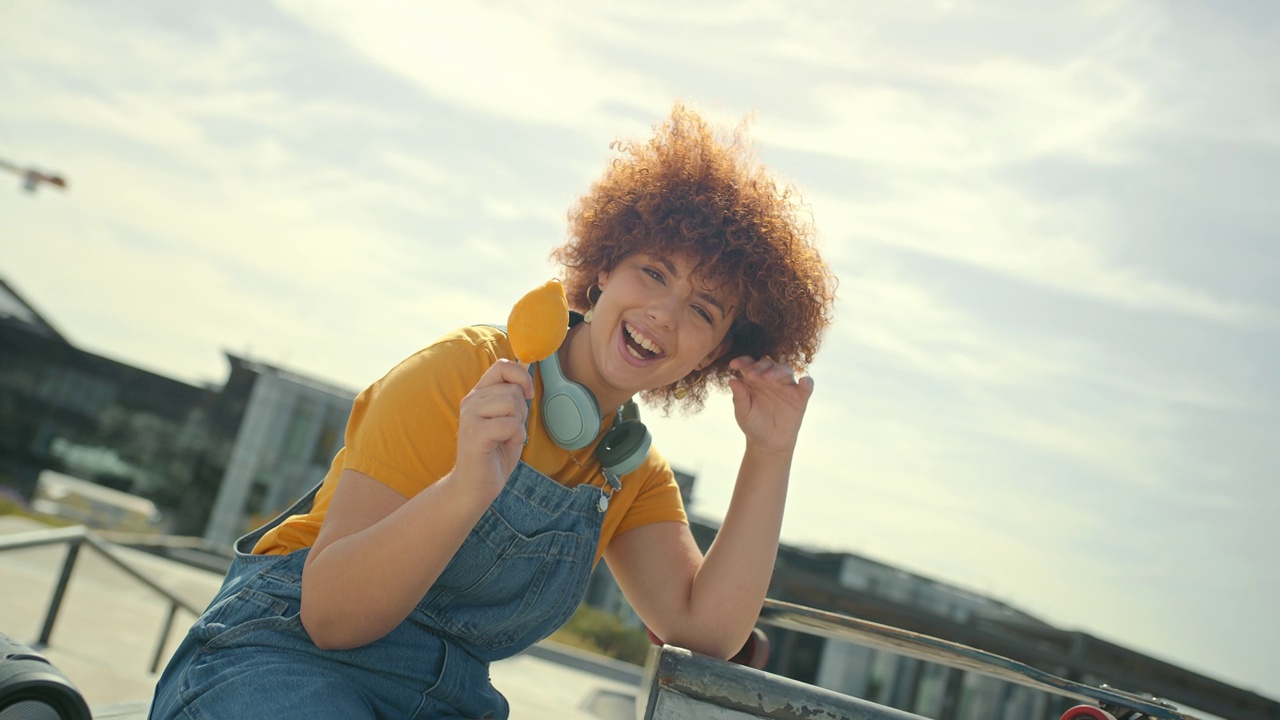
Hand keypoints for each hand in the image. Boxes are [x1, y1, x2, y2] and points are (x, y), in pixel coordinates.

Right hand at [455, 359, 532, 498]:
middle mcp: (471, 401)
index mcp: (478, 395)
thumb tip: (527, 371)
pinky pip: (510, 424)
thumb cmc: (493, 455)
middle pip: (513, 389)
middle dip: (521, 412)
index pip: (502, 366)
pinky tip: (503, 447)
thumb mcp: (506, 420)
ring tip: (505, 439)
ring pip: (512, 405)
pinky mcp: (475, 433)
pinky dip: (515, 438)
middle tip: (509, 431)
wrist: (473, 487)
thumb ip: (512, 398)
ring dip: (518, 426)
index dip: (522, 376)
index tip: (528, 394)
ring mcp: (471, 416)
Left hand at [727, 356, 813, 454]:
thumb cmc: (753, 424)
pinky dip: (807, 382)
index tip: (733, 365)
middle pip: (767, 363)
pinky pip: (807, 386)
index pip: (749, 364)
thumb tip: (732, 380)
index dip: (742, 361)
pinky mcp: (800, 397)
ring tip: (770, 378)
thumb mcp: (743, 412)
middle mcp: (770, 378)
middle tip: (753, 374)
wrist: (769, 443)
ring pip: (785, 369)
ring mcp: (786, 386)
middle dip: (760, 366)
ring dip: (778, 371)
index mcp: (754, 379)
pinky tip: (804, 382)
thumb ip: (739, 397)